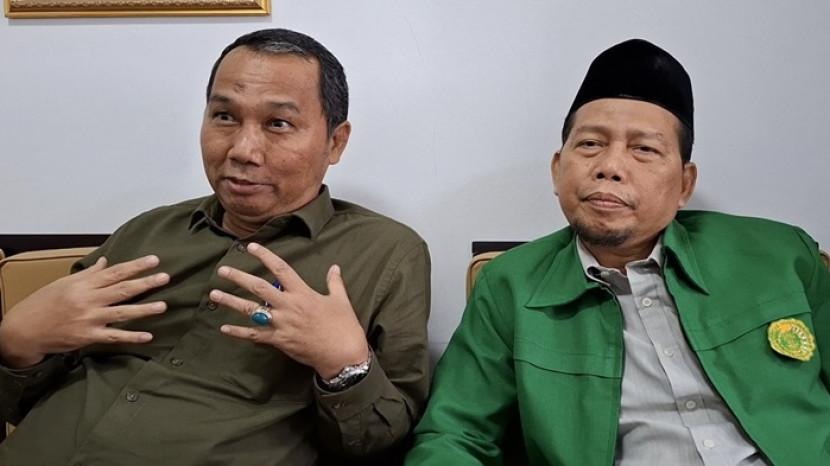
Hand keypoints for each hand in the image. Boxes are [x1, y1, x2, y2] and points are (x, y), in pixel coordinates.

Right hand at [0, 255, 168, 368]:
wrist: (24, 330)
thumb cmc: (44, 303)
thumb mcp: (64, 283)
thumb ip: (89, 274)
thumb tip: (106, 261)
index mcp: (83, 284)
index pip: (115, 272)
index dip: (136, 265)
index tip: (154, 260)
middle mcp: (88, 300)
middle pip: (122, 289)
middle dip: (145, 283)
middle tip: (166, 277)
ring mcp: (89, 319)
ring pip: (122, 312)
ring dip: (144, 310)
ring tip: (163, 306)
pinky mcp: (88, 337)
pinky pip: (114, 337)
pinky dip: (131, 336)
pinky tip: (148, 336)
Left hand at [211, 243, 368, 378]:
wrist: (342, 354)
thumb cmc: (343, 326)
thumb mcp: (341, 301)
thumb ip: (335, 282)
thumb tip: (334, 267)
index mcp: (303, 293)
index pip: (281, 269)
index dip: (265, 256)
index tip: (251, 247)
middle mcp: (289, 305)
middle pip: (259, 287)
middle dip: (239, 277)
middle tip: (222, 270)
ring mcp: (282, 324)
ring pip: (251, 310)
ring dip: (231, 301)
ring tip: (214, 294)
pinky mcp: (279, 340)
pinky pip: (254, 335)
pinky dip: (238, 332)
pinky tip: (224, 328)